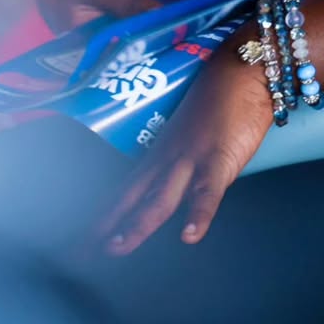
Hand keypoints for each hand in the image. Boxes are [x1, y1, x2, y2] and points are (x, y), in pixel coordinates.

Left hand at [99, 39, 271, 254]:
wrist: (243, 69)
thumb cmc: (222, 99)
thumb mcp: (192, 136)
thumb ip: (182, 162)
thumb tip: (176, 187)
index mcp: (161, 154)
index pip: (125, 193)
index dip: (104, 218)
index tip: (82, 244)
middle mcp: (168, 159)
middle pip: (131, 199)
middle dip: (105, 227)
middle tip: (80, 254)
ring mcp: (190, 159)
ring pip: (159, 198)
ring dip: (137, 223)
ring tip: (117, 247)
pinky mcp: (218, 159)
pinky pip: (206, 191)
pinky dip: (198, 214)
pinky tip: (189, 235)